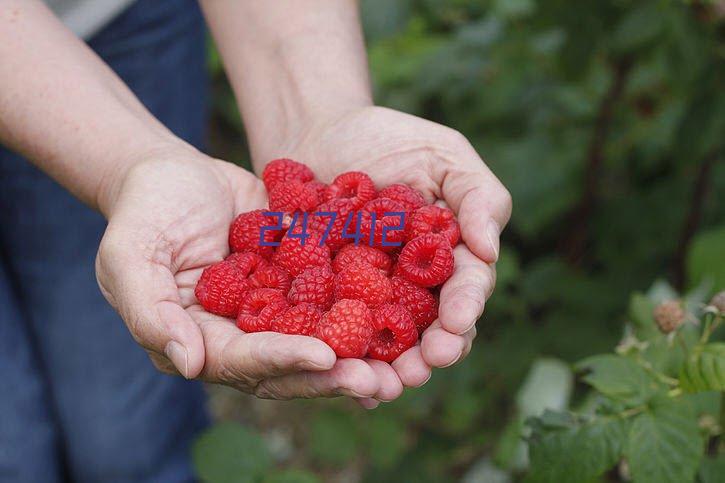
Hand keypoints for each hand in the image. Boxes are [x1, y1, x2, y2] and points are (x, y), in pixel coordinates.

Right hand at [95, 148, 402, 401]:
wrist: (175, 172)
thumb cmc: (145, 211)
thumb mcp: (130, 257)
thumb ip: (149, 311)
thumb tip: (189, 366)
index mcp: (201, 340)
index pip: (244, 361)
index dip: (284, 360)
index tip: (324, 358)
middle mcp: (243, 334)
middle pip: (290, 363)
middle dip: (333, 374)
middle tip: (379, 380)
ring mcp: (274, 309)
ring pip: (320, 338)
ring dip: (359, 353)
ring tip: (401, 362)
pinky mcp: (298, 280)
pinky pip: (333, 297)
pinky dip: (366, 308)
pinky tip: (405, 312)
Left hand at [275, 106, 511, 404]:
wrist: (317, 136)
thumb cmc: (388, 139)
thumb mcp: (443, 155)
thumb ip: (477, 195)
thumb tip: (491, 249)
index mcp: (450, 254)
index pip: (467, 286)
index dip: (465, 307)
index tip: (457, 322)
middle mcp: (417, 284)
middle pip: (434, 326)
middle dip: (434, 349)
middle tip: (425, 367)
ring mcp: (373, 295)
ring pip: (390, 340)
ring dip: (391, 367)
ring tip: (386, 384)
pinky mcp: (329, 299)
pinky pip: (339, 332)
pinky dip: (343, 356)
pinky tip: (341, 377)